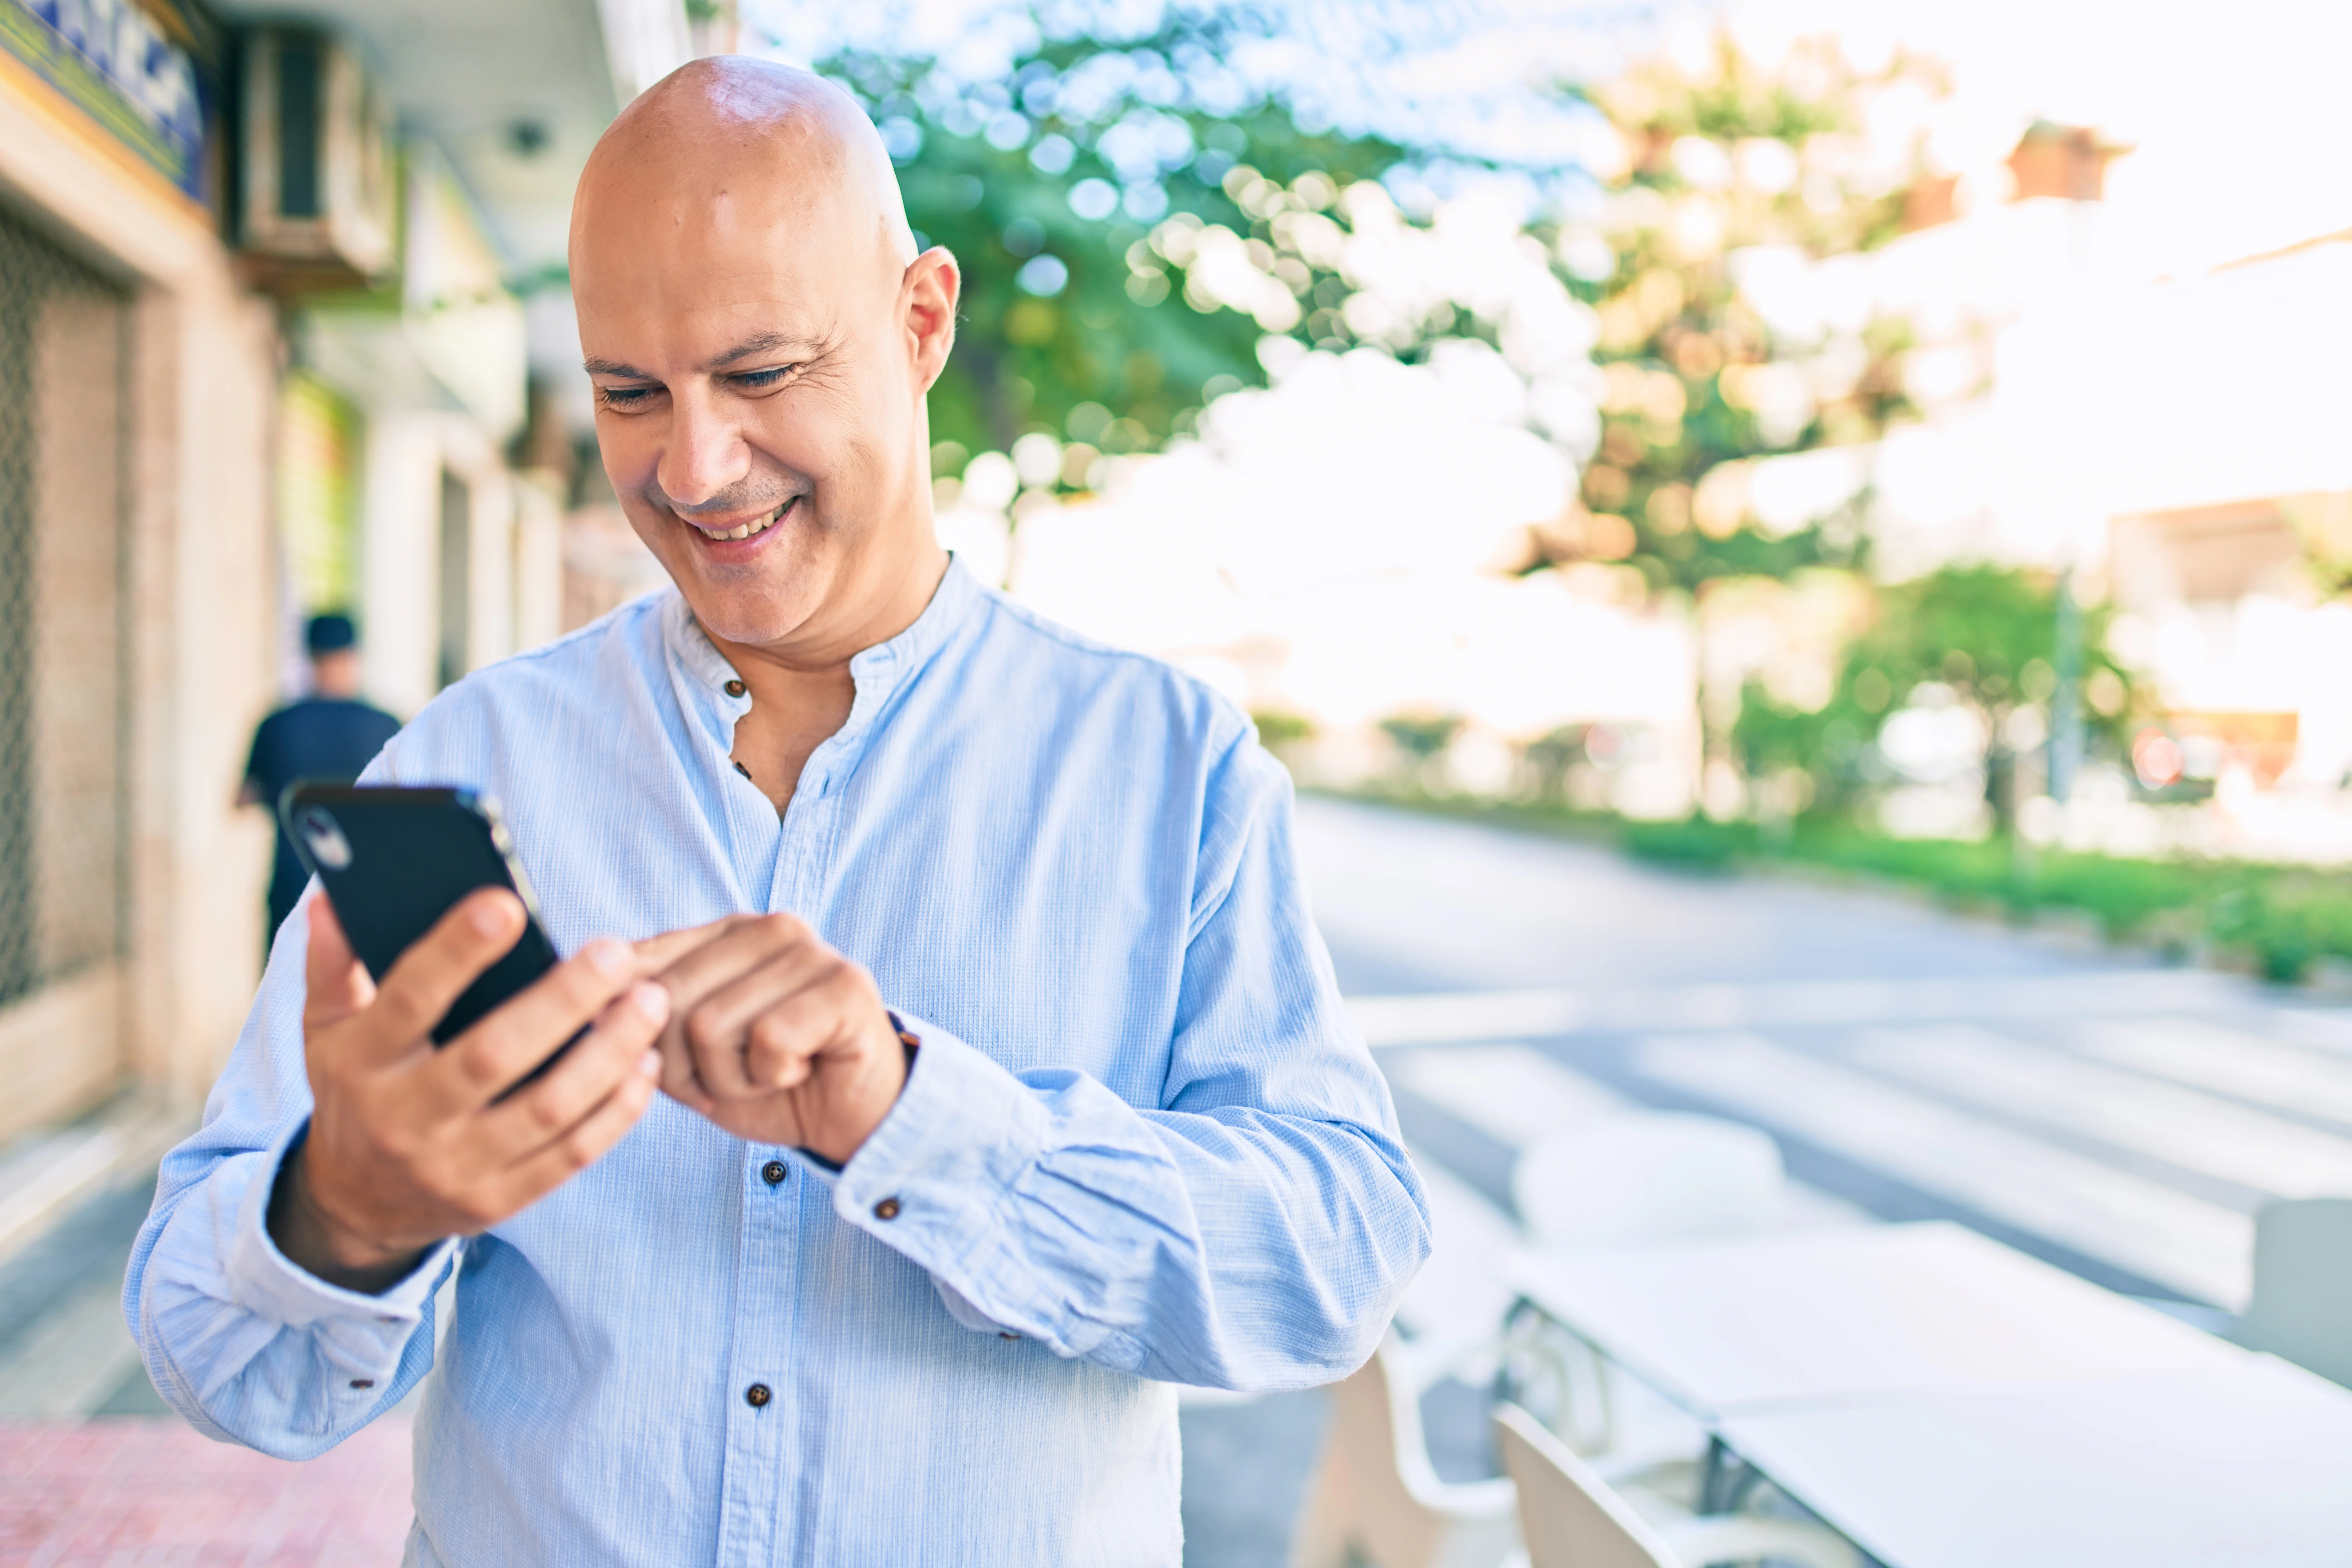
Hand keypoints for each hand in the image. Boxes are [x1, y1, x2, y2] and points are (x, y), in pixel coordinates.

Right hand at [269, 891, 672, 1293]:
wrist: (353, 1202)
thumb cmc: (354, 1089)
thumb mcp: (326, 1029)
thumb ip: (334, 963)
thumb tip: (333, 895)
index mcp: (361, 1063)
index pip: (410, 1000)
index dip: (457, 952)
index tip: (507, 904)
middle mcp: (404, 1119)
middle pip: (494, 1056)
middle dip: (562, 1001)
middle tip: (616, 954)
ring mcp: (453, 1168)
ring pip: (547, 1109)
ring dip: (609, 1054)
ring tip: (650, 1002)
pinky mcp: (496, 1202)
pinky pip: (569, 1156)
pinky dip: (616, 1110)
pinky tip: (646, 1064)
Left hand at [634, 914, 907, 1163]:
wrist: (850, 1119)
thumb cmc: (770, 1082)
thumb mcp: (689, 1053)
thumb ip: (645, 1018)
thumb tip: (589, 1001)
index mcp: (727, 932)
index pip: (637, 968)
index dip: (646, 1038)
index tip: (688, 1064)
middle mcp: (769, 926)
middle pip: (666, 1001)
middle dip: (686, 1066)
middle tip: (737, 1075)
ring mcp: (812, 950)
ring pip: (710, 1025)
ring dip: (732, 1077)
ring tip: (771, 1072)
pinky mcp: (846, 984)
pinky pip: (767, 1039)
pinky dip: (774, 1076)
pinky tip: (800, 1070)